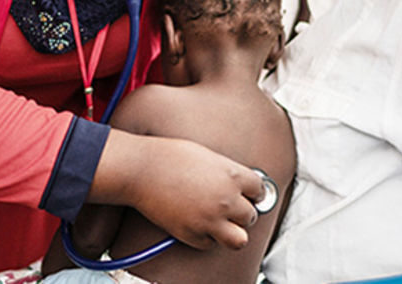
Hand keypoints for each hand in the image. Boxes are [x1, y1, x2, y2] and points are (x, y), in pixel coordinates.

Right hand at [89, 129, 264, 249]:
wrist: (141, 169)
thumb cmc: (170, 156)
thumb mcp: (208, 156)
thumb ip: (226, 173)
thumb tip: (237, 184)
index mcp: (233, 175)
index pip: (260, 191)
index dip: (253, 192)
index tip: (247, 194)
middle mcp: (227, 200)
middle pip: (251, 217)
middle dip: (241, 213)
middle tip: (228, 208)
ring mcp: (210, 220)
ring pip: (239, 240)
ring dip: (232, 232)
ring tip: (220, 223)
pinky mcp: (192, 234)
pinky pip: (210, 244)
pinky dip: (205, 237)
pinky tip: (196, 223)